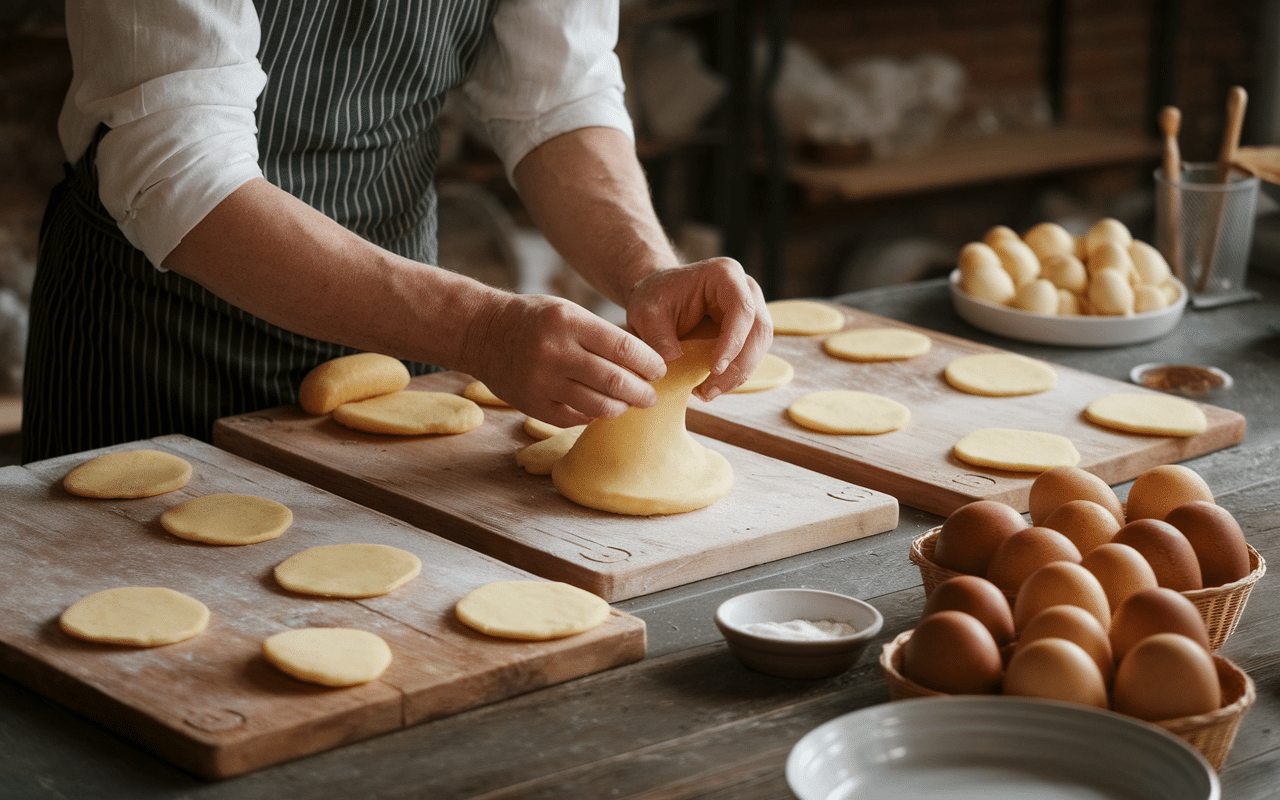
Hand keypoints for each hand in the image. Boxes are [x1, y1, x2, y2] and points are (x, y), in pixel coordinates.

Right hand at [462, 292, 667, 427]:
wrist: (483, 332)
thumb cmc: (536, 320)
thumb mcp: (568, 312)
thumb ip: (601, 336)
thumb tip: (644, 364)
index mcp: (569, 322)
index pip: (623, 347)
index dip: (648, 363)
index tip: (659, 371)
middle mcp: (556, 352)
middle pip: (614, 380)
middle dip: (641, 392)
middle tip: (651, 397)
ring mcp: (542, 381)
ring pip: (597, 406)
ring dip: (620, 408)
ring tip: (628, 404)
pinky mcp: (532, 405)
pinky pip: (574, 419)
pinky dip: (592, 416)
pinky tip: (599, 409)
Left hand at [625, 257, 771, 400]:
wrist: (658, 297)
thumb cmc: (655, 298)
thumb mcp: (646, 314)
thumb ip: (657, 337)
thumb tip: (673, 361)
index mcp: (725, 275)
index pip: (742, 309)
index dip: (734, 341)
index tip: (715, 368)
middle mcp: (746, 290)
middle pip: (759, 330)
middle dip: (739, 366)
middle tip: (711, 391)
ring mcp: (751, 310)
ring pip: (759, 347)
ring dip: (738, 375)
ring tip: (707, 393)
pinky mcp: (747, 331)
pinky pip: (750, 355)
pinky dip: (733, 375)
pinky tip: (710, 387)